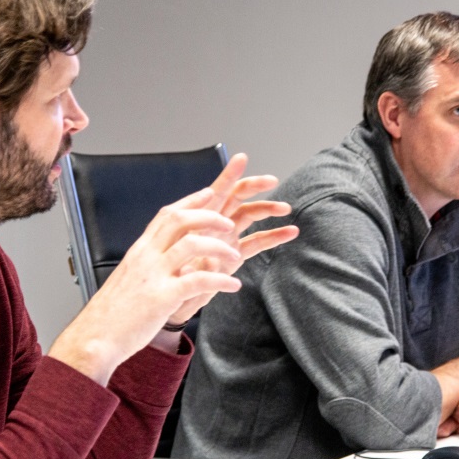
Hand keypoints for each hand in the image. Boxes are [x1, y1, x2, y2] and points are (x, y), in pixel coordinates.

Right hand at [48, 186, 247, 384]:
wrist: (94, 338)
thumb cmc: (112, 314)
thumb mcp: (130, 279)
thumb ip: (149, 266)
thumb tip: (169, 261)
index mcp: (140, 251)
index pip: (166, 214)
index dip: (191, 202)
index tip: (210, 194)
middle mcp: (146, 257)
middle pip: (180, 220)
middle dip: (209, 216)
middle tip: (229, 224)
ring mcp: (154, 275)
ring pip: (192, 244)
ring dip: (219, 247)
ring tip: (235, 256)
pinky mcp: (163, 297)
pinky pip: (199, 280)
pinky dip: (221, 279)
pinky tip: (232, 285)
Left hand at [164, 153, 298, 325]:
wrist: (171, 300)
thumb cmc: (168, 274)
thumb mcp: (175, 254)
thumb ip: (187, 241)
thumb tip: (195, 232)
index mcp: (199, 217)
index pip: (216, 190)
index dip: (229, 174)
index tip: (242, 158)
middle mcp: (214, 223)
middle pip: (237, 197)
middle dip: (255, 186)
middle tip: (272, 181)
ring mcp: (226, 238)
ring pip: (250, 216)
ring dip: (268, 209)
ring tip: (286, 208)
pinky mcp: (235, 256)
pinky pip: (257, 242)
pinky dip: (274, 236)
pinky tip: (290, 232)